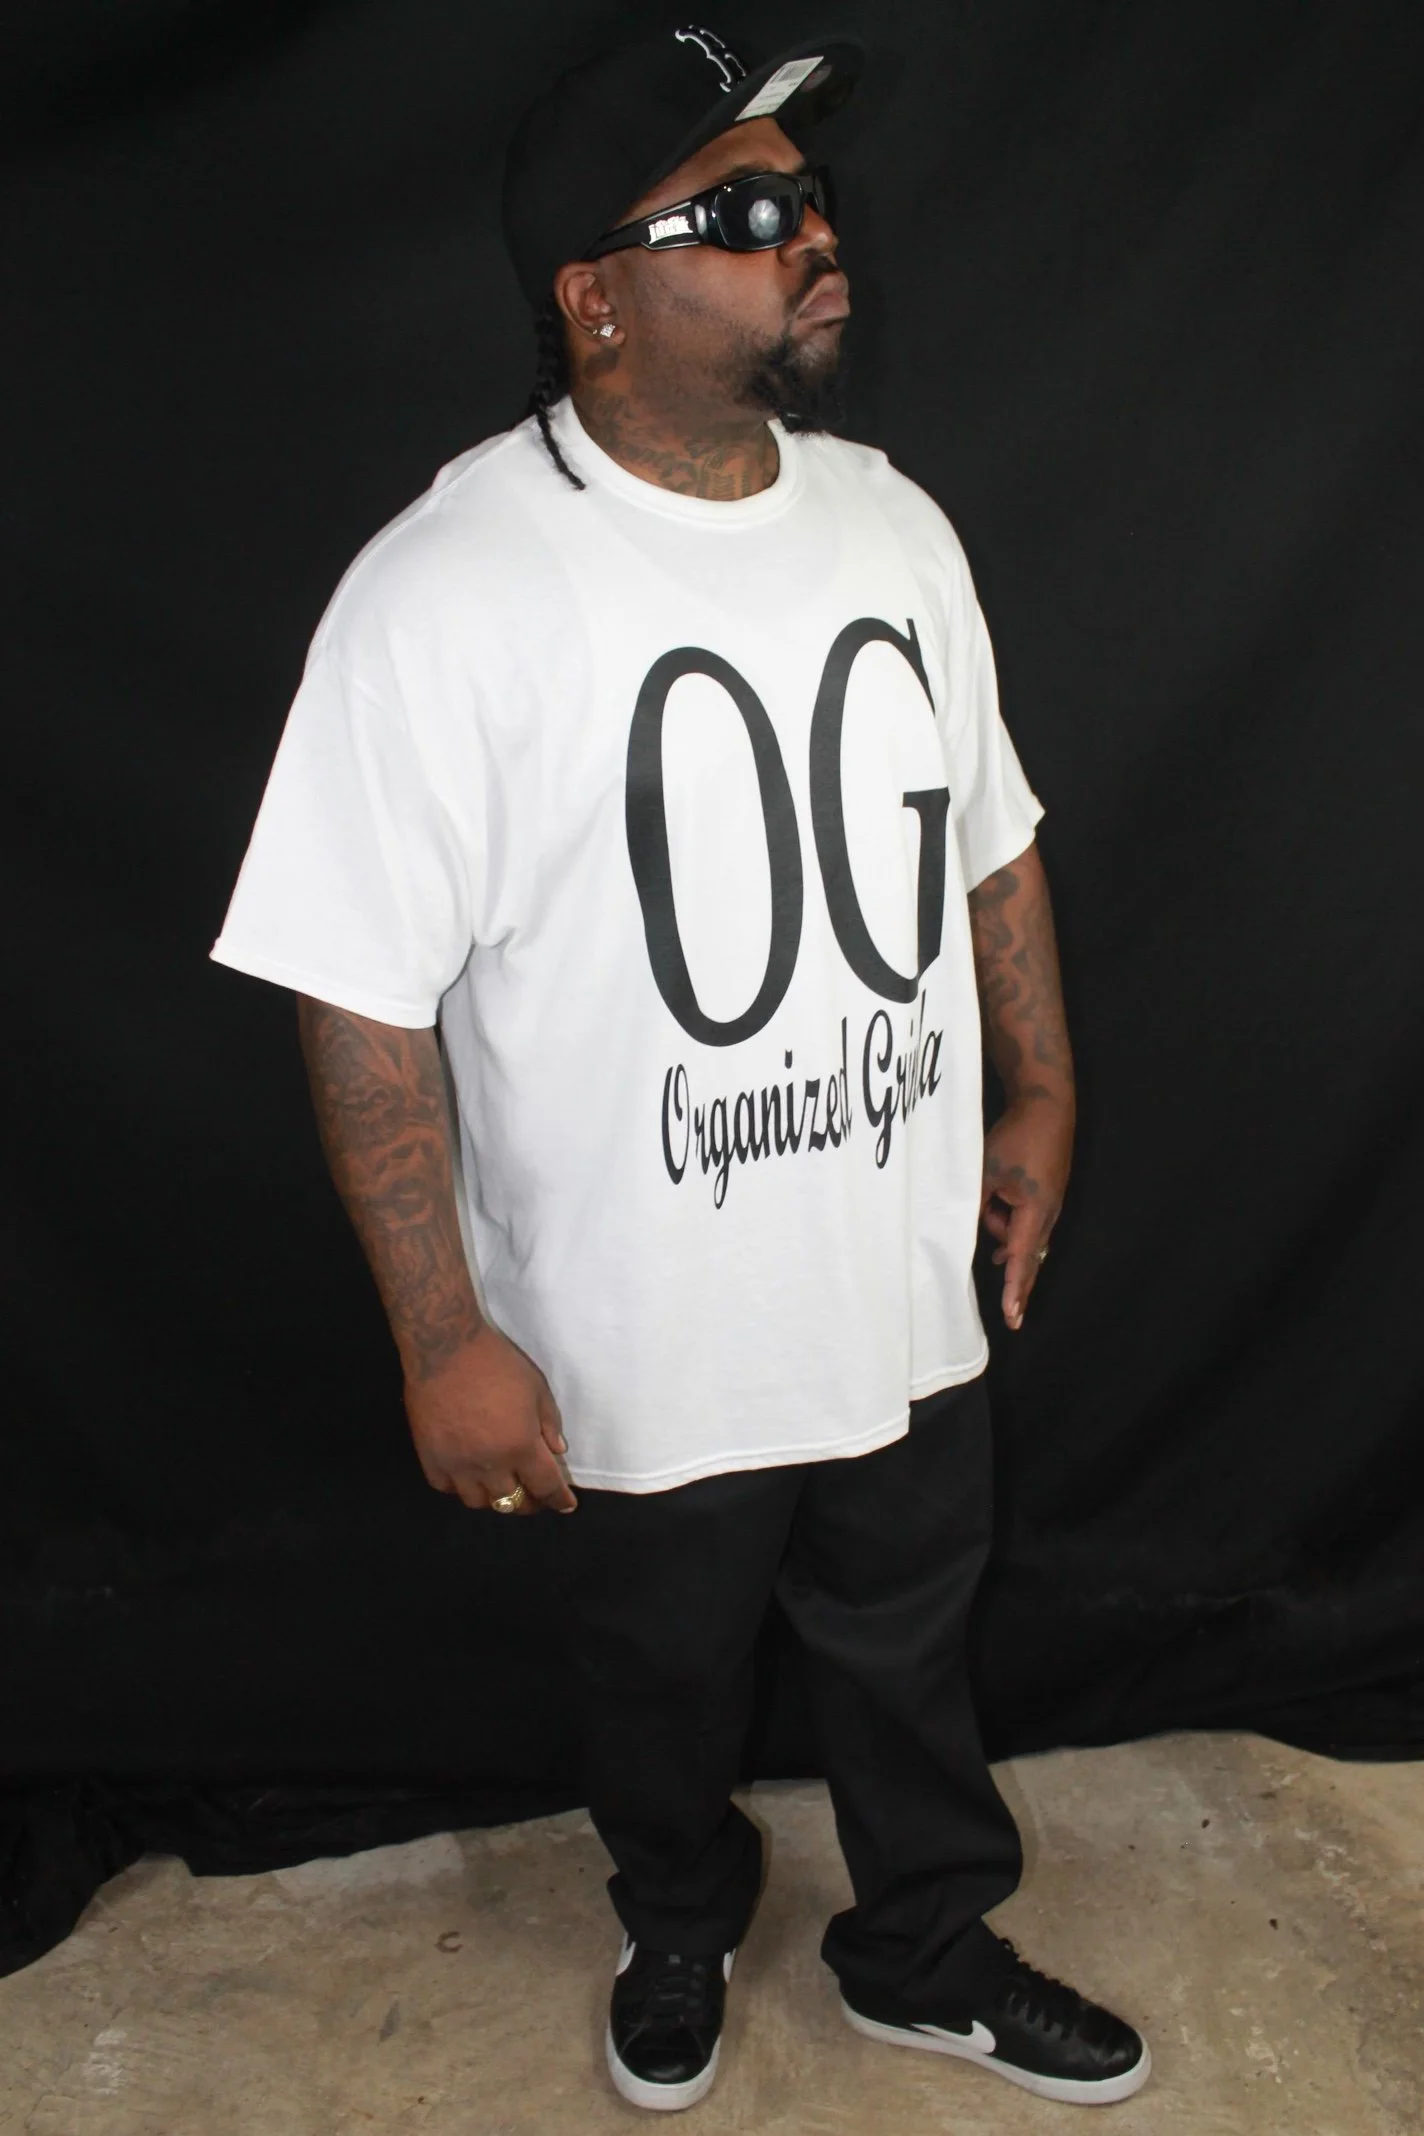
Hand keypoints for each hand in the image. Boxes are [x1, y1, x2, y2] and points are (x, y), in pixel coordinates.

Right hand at [404, 1324, 576, 1514]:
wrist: (446, 1348)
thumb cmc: (497, 1363)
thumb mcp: (536, 1388)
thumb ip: (549, 1423)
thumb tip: (557, 1451)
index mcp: (520, 1447)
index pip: (545, 1487)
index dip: (559, 1499)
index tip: (566, 1504)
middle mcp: (489, 1464)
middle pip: (513, 1503)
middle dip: (530, 1503)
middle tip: (535, 1496)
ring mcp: (456, 1464)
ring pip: (478, 1502)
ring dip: (494, 1498)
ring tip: (501, 1487)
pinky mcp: (430, 1457)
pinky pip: (446, 1488)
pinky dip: (460, 1487)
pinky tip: (467, 1476)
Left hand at [980, 1094, 1073, 1330]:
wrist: (1047, 1106)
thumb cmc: (1016, 1137)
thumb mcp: (988, 1172)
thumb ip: (976, 1204)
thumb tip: (964, 1228)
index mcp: (1036, 1211)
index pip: (1021, 1259)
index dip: (1014, 1289)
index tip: (1012, 1315)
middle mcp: (1049, 1214)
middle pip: (1024, 1251)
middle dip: (1015, 1275)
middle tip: (1012, 1314)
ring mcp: (1050, 1204)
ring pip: (1021, 1233)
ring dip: (1001, 1225)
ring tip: (989, 1194)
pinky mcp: (1047, 1194)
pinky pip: (1026, 1219)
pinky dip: (1009, 1218)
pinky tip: (995, 1208)